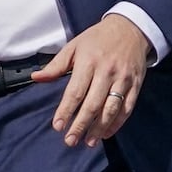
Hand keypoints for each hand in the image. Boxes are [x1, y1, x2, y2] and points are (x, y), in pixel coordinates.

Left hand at [31, 13, 149, 147]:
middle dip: (80, 125)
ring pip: (111, 109)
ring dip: (99, 128)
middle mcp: (106, 72)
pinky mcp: (136, 85)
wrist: (131, 28)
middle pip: (93, 104)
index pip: (75, 91)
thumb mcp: (74, 46)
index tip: (57, 126)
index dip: (66, 110)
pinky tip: (106, 134)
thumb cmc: (97, 39)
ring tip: (88, 142)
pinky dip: (117, 123)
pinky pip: (127, 108)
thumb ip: (56, 65)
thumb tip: (36, 78)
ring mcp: (123, 79)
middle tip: (70, 140)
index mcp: (89, 62)